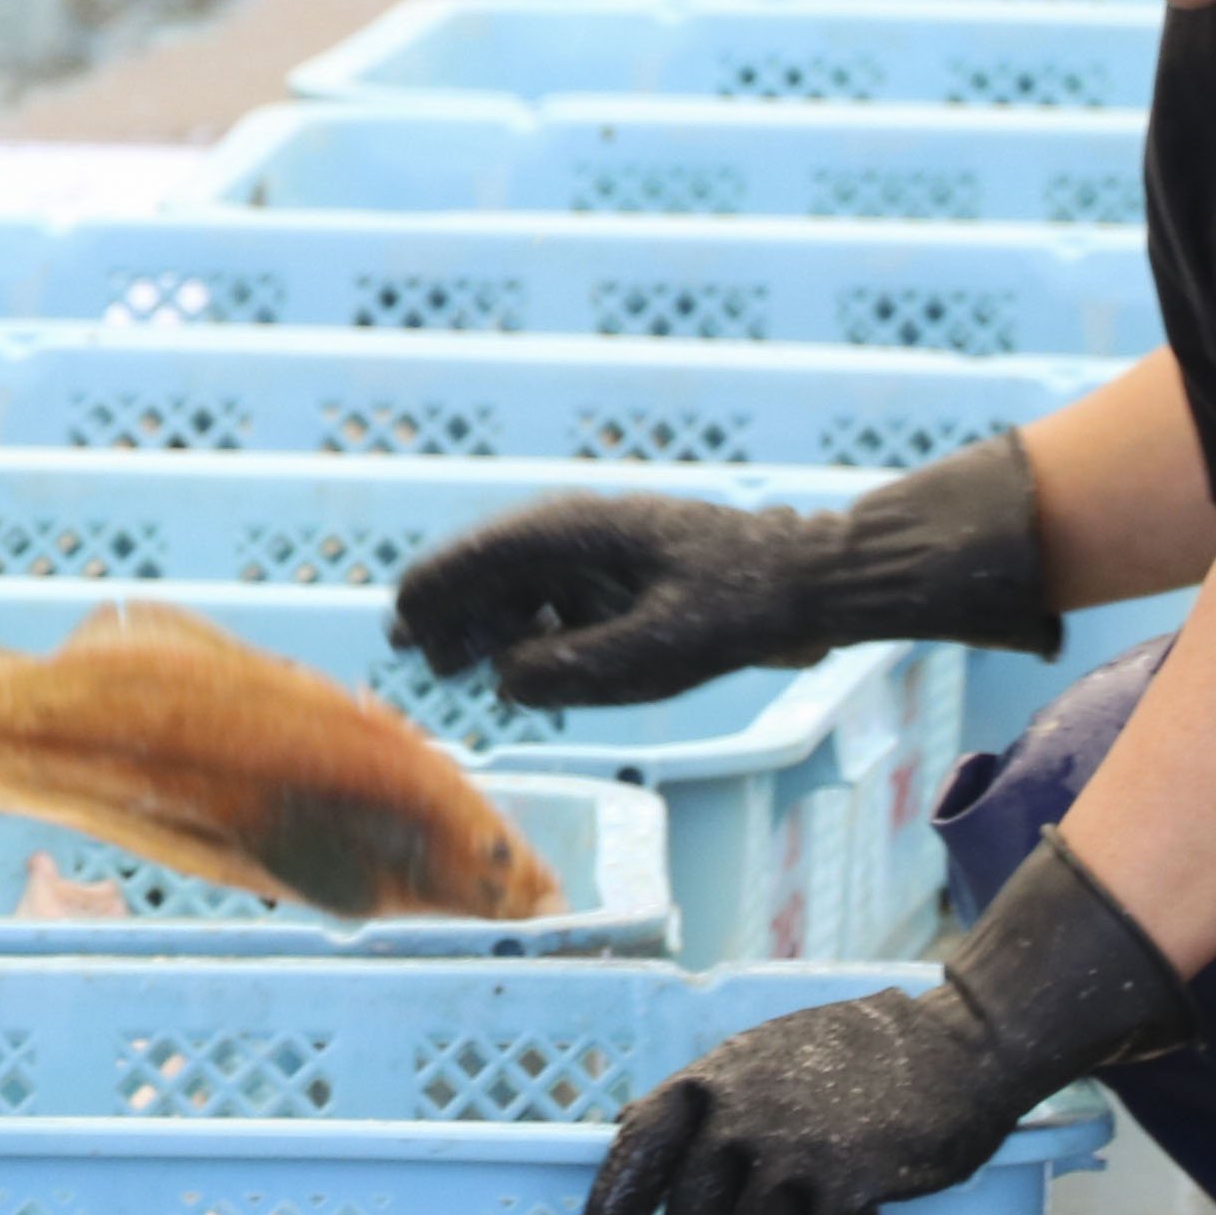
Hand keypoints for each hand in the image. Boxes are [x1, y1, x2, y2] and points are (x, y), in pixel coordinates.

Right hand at [392, 431, 1053, 708]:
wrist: (816, 579)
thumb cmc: (742, 606)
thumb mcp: (661, 649)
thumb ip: (576, 669)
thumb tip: (506, 682)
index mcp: (575, 532)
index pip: (476, 557)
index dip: (432, 595)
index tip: (400, 630)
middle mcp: (576, 534)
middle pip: (487, 569)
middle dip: (452, 613)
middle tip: (422, 662)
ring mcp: (597, 553)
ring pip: (517, 585)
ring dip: (487, 624)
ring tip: (457, 666)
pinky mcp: (619, 576)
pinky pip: (553, 599)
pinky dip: (528, 629)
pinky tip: (521, 667)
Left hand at [585, 832, 1191, 1214]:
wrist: (952, 1046)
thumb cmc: (851, 1058)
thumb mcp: (762, 1058)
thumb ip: (712, 1101)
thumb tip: (645, 1144)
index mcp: (712, 1080)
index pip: (641, 1145)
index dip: (615, 1204)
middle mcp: (746, 1115)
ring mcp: (801, 1151)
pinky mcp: (857, 1185)